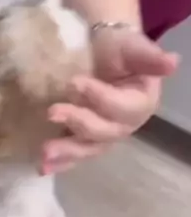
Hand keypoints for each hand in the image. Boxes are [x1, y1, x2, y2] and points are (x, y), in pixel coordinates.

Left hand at [41, 28, 179, 174]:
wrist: (103, 52)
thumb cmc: (120, 50)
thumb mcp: (133, 47)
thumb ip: (149, 57)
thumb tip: (173, 61)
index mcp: (141, 104)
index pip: (123, 107)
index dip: (100, 98)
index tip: (74, 81)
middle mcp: (125, 125)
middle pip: (104, 132)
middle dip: (79, 124)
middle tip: (52, 112)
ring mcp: (104, 136)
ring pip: (88, 149)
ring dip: (67, 152)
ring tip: (45, 153)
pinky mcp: (84, 140)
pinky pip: (74, 155)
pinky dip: (59, 163)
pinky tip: (43, 168)